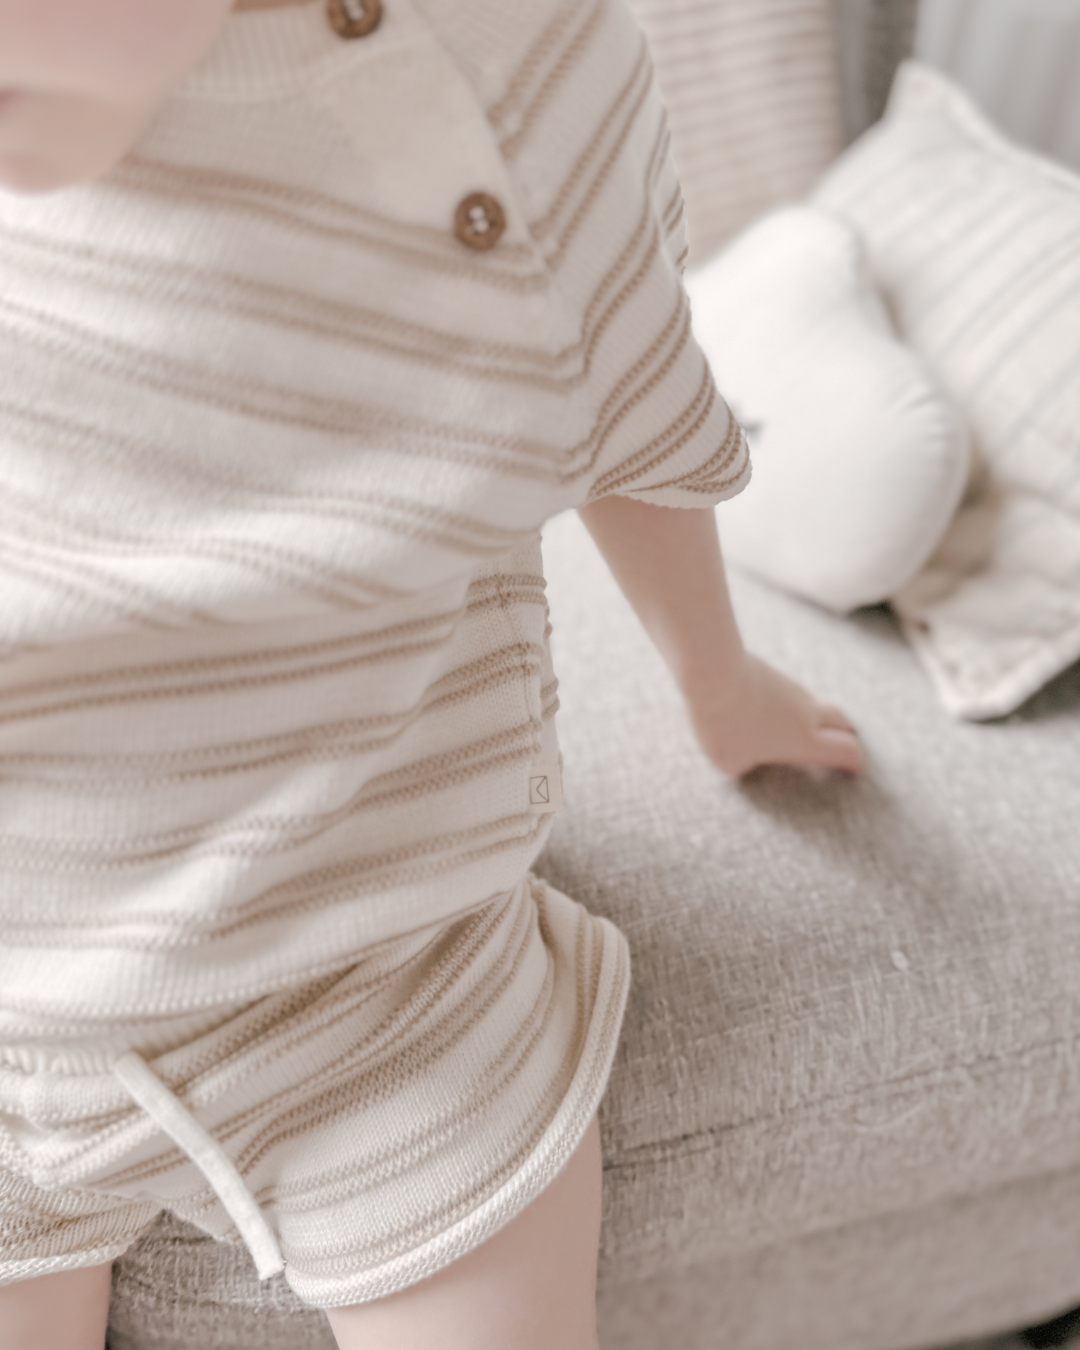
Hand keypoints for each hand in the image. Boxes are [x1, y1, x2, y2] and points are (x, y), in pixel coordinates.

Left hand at [685, 652, 864, 777]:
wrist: (715, 673)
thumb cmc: (724, 724)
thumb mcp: (732, 762)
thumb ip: (746, 765)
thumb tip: (746, 757)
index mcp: (805, 741)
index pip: (846, 751)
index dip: (855, 761)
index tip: (854, 768)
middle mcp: (806, 712)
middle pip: (841, 720)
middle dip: (846, 732)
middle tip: (842, 741)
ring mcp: (790, 688)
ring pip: (813, 702)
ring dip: (813, 714)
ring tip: (795, 726)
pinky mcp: (771, 672)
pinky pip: (788, 689)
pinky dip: (787, 701)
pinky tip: (767, 706)